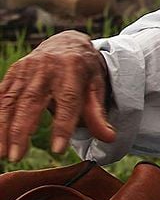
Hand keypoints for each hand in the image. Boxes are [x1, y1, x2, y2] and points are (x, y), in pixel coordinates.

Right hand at [0, 30, 114, 160]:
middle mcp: (47, 67)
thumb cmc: (84, 71)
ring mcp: (26, 69)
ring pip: (10, 100)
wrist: (66, 43)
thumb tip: (109, 138)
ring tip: (4, 153)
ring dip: (4, 128)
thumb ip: (98, 113)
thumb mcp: (96, 86)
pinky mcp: (12, 72)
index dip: (63, 125)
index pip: (68, 100)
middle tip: (17, 157)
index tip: (59, 150)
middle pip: (32, 101)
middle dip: (22, 130)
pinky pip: (1, 96)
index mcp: (73, 69)